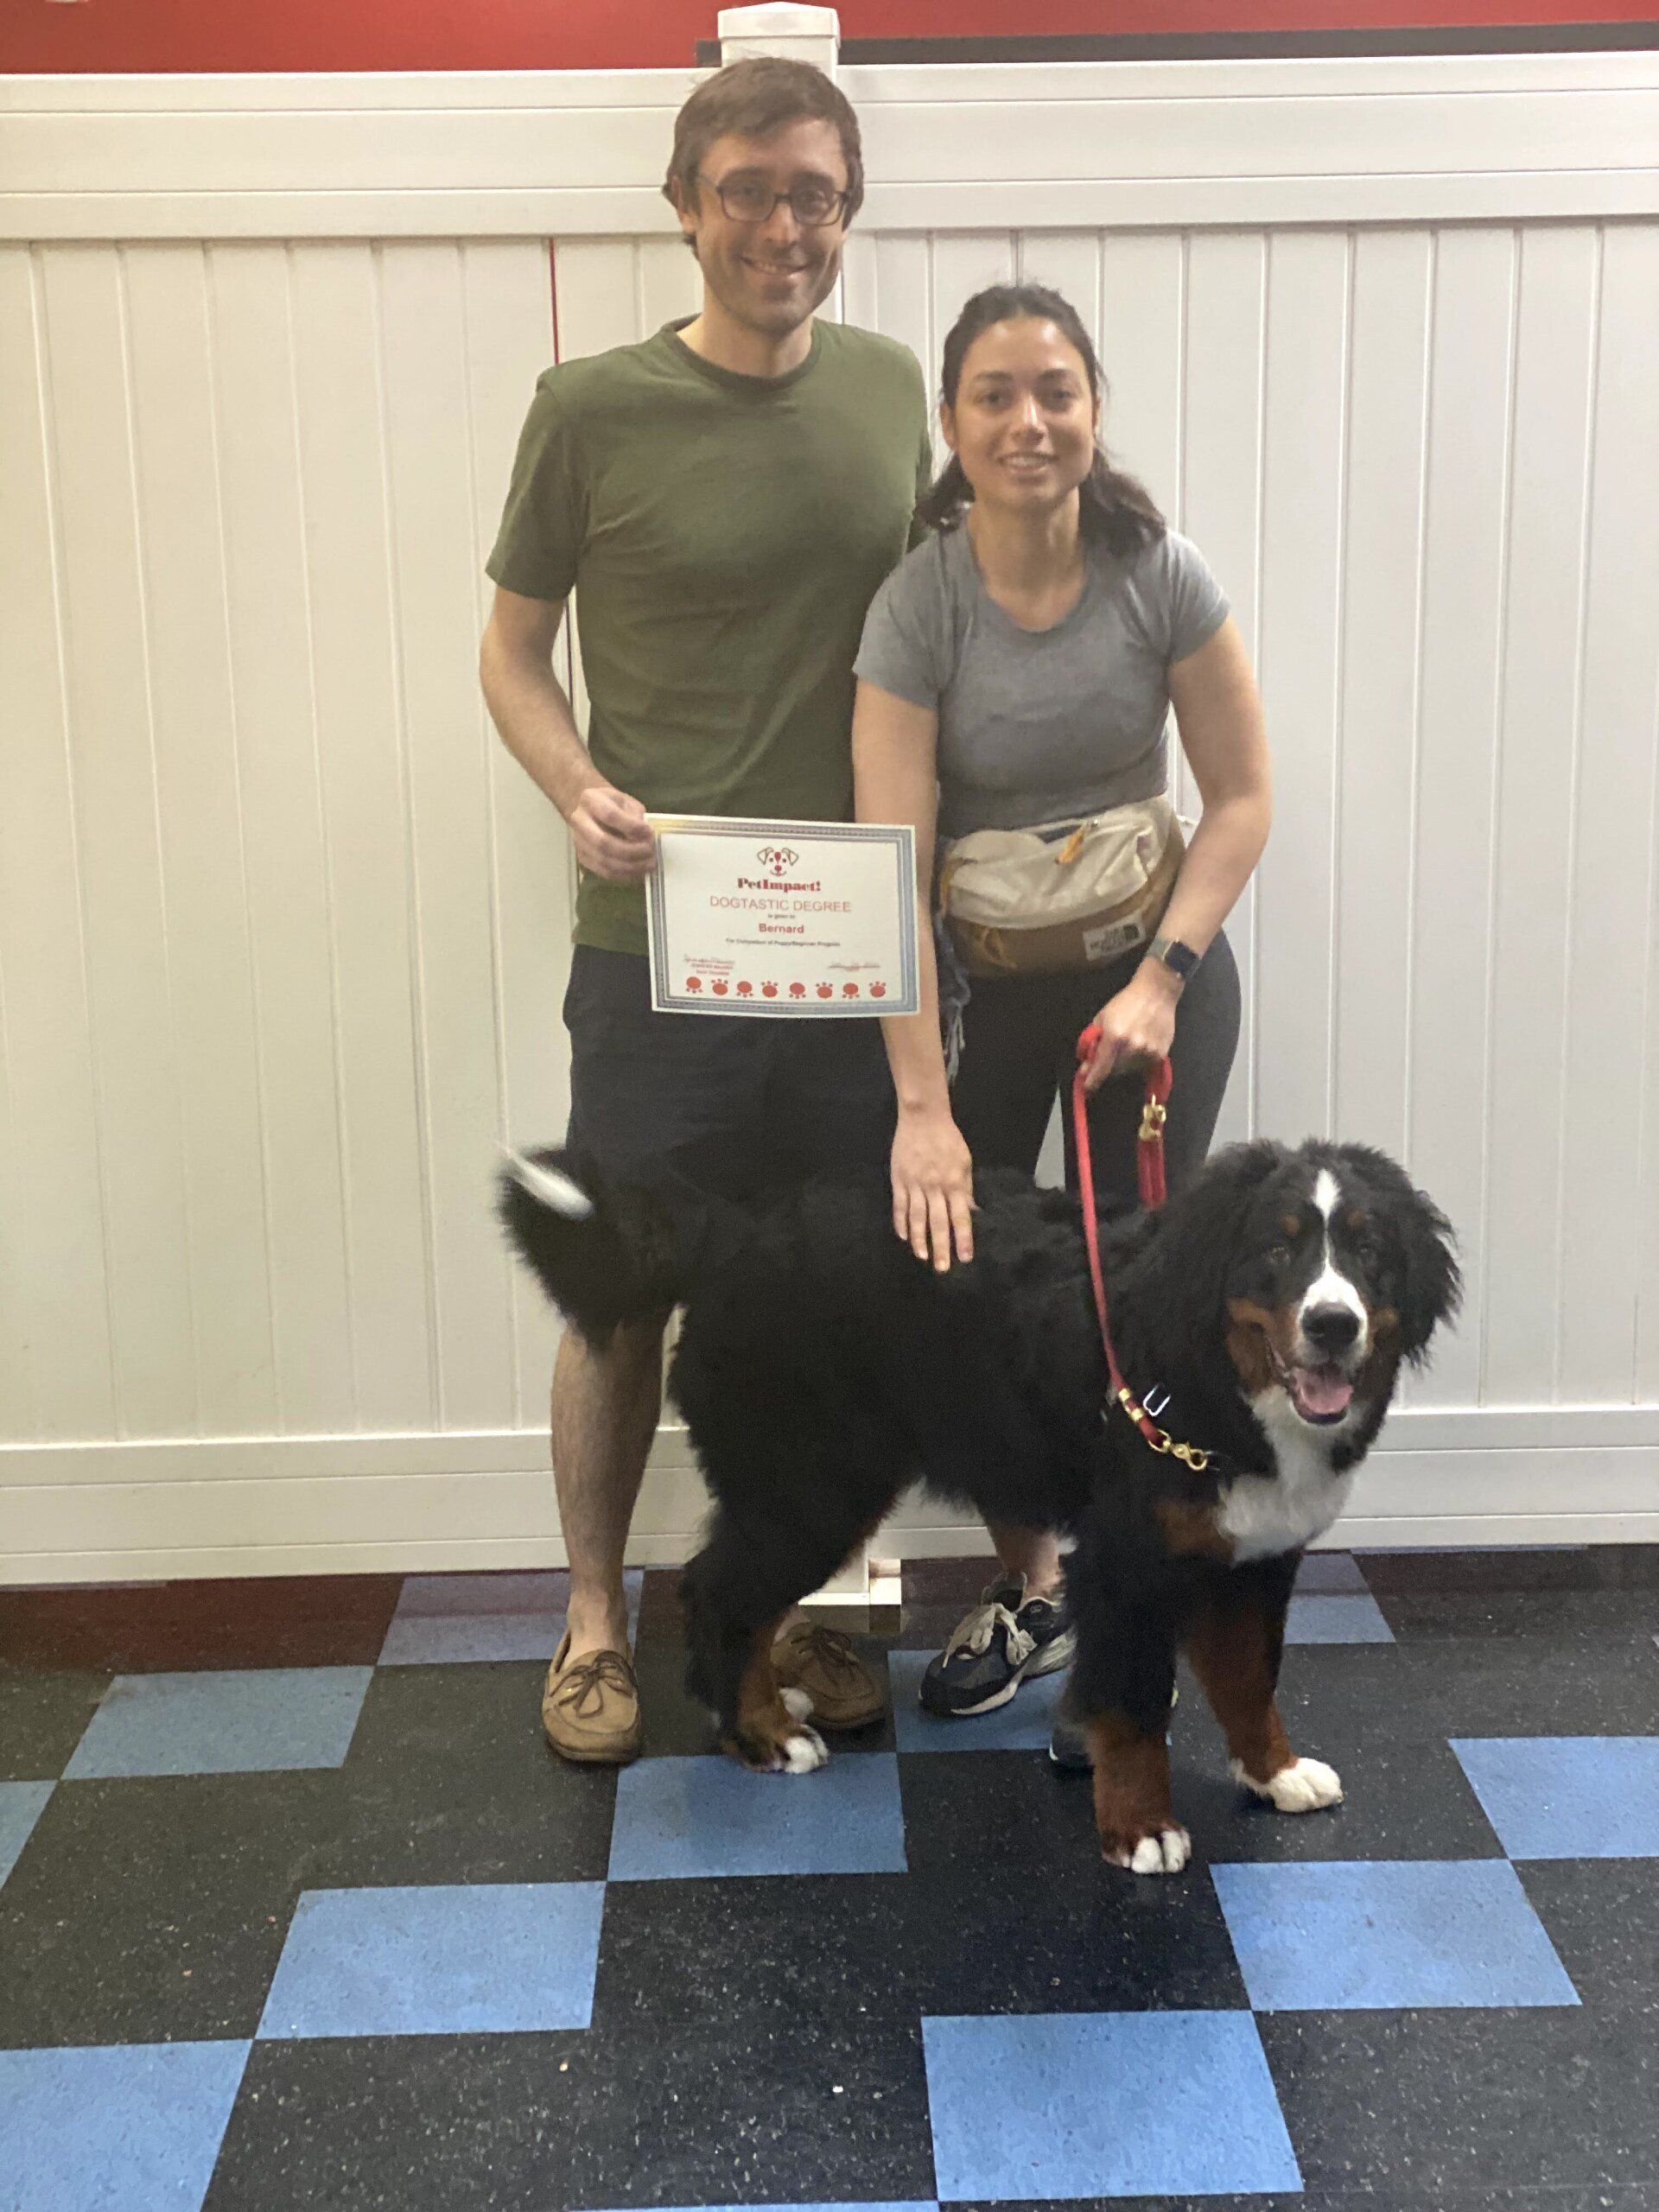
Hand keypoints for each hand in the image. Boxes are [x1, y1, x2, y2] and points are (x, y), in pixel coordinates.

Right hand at [565, 783, 655, 882]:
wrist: (586, 808)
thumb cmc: (610, 802)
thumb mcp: (624, 800)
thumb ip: (635, 815)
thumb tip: (645, 836)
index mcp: (591, 800)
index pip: (610, 815)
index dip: (631, 826)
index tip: (649, 831)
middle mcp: (580, 822)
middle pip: (603, 843)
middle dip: (631, 851)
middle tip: (650, 852)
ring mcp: (579, 842)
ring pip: (603, 861)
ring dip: (630, 867)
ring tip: (648, 865)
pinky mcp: (583, 857)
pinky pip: (603, 871)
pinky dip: (623, 875)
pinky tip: (638, 873)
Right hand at [890, 1105, 974, 1270]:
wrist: (923, 1117)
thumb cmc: (948, 1139)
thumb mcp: (964, 1161)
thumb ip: (966, 1189)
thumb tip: (972, 1211)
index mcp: (955, 1182)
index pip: (960, 1216)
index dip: (963, 1238)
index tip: (965, 1258)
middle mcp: (935, 1187)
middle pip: (938, 1222)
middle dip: (941, 1247)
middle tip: (942, 1268)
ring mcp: (915, 1184)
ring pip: (917, 1218)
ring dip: (920, 1239)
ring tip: (922, 1257)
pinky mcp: (899, 1180)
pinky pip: (899, 1206)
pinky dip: (901, 1223)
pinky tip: (903, 1237)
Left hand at [1081, 965, 1179, 1092]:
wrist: (1156, 993)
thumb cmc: (1125, 1003)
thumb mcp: (1102, 1018)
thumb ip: (1093, 1042)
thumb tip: (1086, 1065)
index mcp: (1115, 1037)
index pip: (1101, 1068)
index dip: (1092, 1081)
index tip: (1087, 1090)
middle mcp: (1132, 1048)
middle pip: (1114, 1071)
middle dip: (1107, 1067)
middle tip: (1108, 1055)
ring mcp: (1148, 1052)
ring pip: (1129, 1070)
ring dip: (1123, 1064)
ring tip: (1126, 1046)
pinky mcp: (1161, 1054)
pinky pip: (1143, 1066)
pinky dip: (1137, 1061)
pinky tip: (1138, 1046)